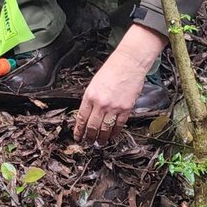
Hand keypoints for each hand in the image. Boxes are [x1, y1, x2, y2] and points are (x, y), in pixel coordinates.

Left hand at [74, 24, 164, 144]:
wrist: (129, 63)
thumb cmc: (112, 70)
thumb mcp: (94, 84)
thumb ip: (90, 99)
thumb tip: (88, 114)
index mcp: (89, 96)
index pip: (81, 118)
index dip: (79, 130)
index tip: (78, 136)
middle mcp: (100, 103)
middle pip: (92, 127)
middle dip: (89, 137)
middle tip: (88, 143)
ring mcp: (113, 107)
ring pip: (105, 129)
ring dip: (101, 138)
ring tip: (100, 143)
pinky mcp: (125, 109)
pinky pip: (118, 125)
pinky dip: (115, 132)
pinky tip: (113, 135)